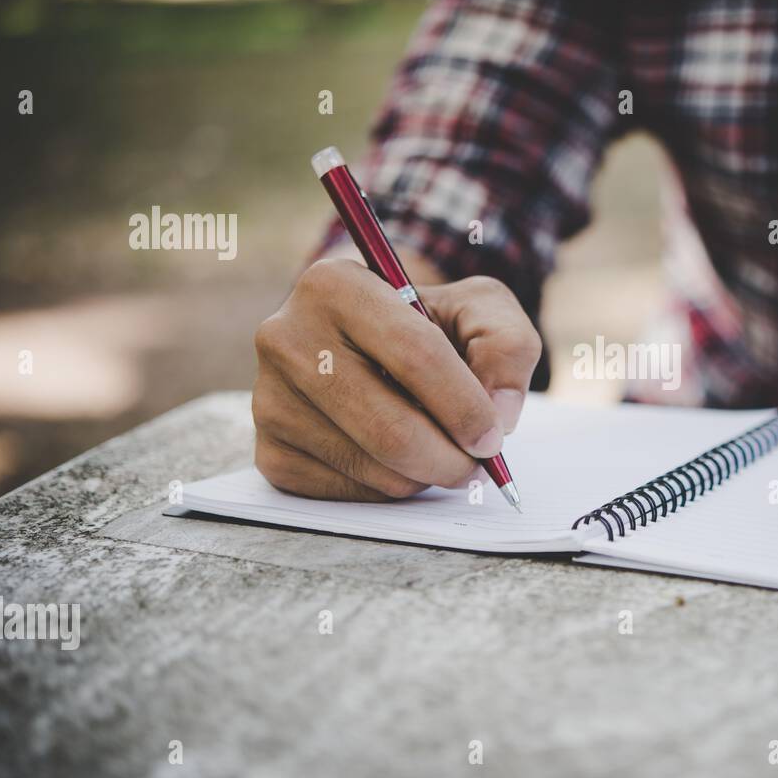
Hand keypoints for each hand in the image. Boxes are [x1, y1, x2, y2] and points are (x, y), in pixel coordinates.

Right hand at [252, 259, 541, 499]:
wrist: (369, 345)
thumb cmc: (429, 324)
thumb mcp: (479, 310)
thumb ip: (507, 346)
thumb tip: (499, 412)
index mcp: (335, 284)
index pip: (415, 355)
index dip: (466, 406)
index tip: (494, 436)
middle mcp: (285, 338)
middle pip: (391, 428)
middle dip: (450, 459)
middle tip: (478, 466)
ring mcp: (270, 399)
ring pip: (374, 467)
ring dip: (425, 475)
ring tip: (439, 449)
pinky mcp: (271, 452)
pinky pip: (348, 493)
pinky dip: (390, 488)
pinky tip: (397, 458)